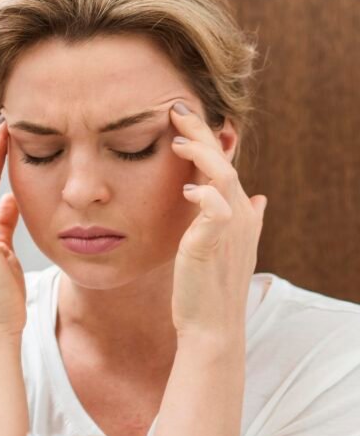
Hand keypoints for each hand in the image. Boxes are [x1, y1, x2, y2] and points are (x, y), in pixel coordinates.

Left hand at [168, 101, 266, 350]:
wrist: (212, 326)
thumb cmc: (210, 288)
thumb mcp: (226, 248)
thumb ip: (238, 220)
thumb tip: (258, 199)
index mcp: (237, 213)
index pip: (223, 165)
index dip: (206, 139)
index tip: (181, 117)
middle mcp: (239, 216)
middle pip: (223, 163)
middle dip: (202, 133)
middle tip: (177, 108)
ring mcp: (230, 230)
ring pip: (223, 179)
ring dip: (201, 156)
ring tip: (178, 139)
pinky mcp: (214, 245)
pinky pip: (215, 211)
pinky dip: (205, 195)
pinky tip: (187, 188)